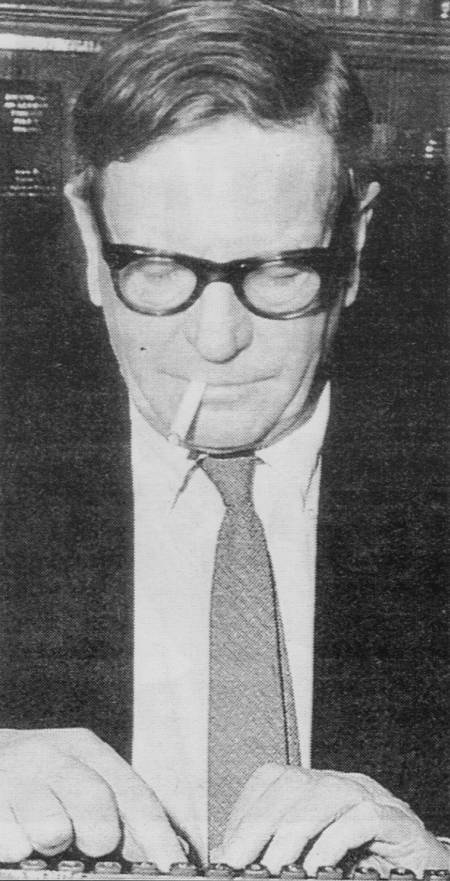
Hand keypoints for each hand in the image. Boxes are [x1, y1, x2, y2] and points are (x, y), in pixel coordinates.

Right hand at [0, 728, 185, 867]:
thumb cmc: (38, 779)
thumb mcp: (79, 778)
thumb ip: (117, 809)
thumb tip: (159, 851)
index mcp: (86, 749)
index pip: (133, 793)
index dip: (156, 834)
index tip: (170, 866)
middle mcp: (53, 755)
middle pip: (96, 802)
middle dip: (100, 837)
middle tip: (91, 846)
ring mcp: (17, 775)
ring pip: (52, 828)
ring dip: (52, 844)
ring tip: (45, 839)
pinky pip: (13, 841)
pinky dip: (17, 848)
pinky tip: (16, 837)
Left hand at [216, 764, 449, 875]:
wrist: (421, 873)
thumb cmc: (365, 866)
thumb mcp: (310, 856)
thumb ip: (275, 852)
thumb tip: (226, 856)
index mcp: (316, 789)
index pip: (272, 779)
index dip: (245, 812)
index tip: (227, 853)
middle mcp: (341, 785)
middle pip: (293, 782)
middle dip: (259, 824)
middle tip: (239, 863)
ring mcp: (372, 798)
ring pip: (326, 793)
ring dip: (291, 834)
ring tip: (274, 870)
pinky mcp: (398, 823)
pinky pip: (364, 818)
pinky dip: (335, 842)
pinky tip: (318, 869)